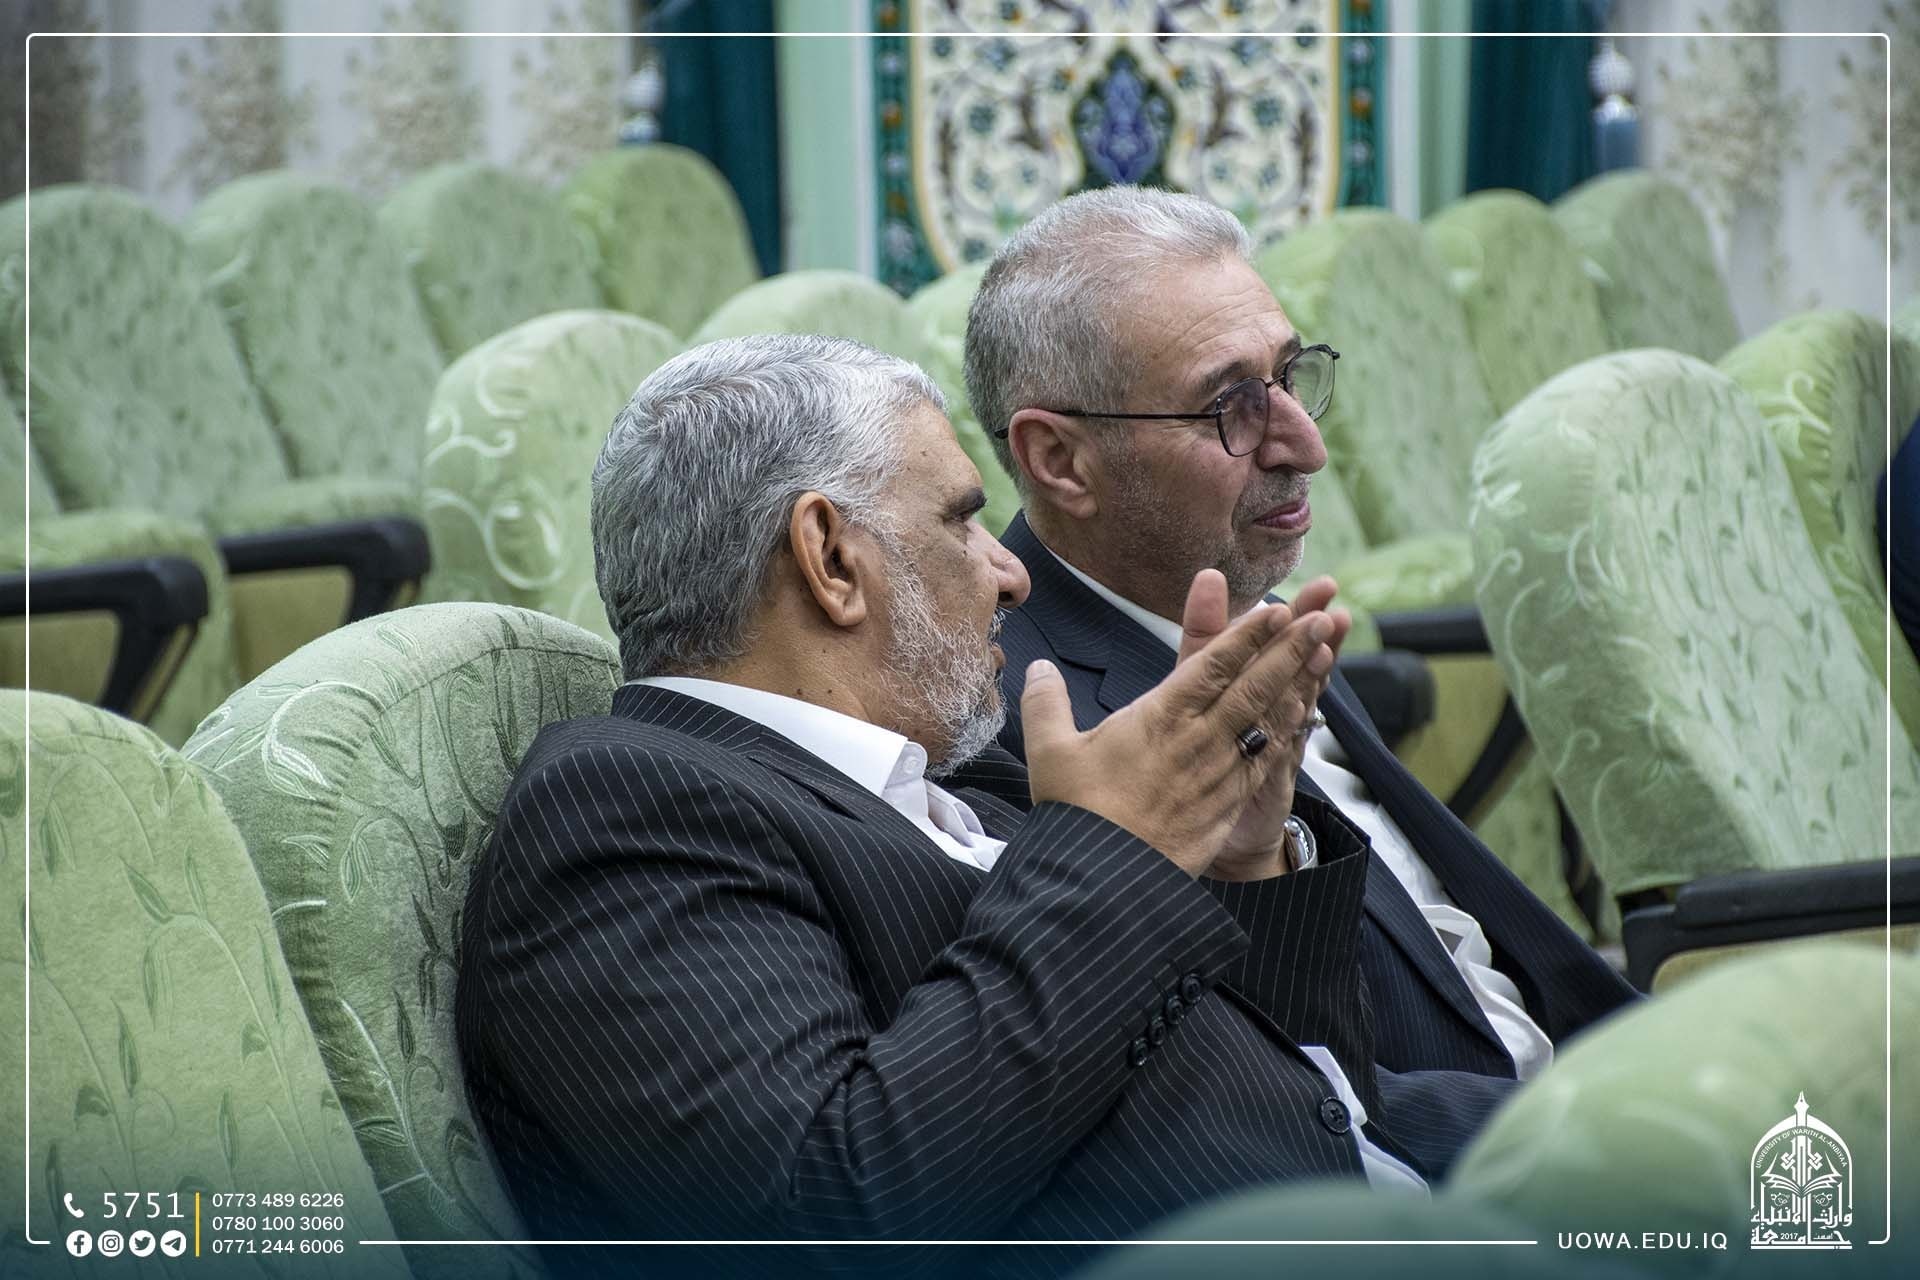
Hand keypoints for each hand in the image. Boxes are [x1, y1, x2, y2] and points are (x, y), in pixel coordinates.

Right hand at [1021, 570, 1337, 876]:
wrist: (1106, 881)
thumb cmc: (1078, 813)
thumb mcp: (1050, 751)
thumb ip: (1046, 702)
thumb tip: (1037, 667)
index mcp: (1160, 718)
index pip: (1213, 666)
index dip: (1246, 636)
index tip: (1276, 610)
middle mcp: (1198, 741)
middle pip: (1253, 686)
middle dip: (1289, 649)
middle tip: (1320, 616)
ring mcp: (1218, 774)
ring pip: (1267, 720)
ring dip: (1298, 684)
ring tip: (1325, 654)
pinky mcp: (1226, 805)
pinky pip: (1265, 760)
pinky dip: (1287, 732)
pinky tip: (1301, 717)